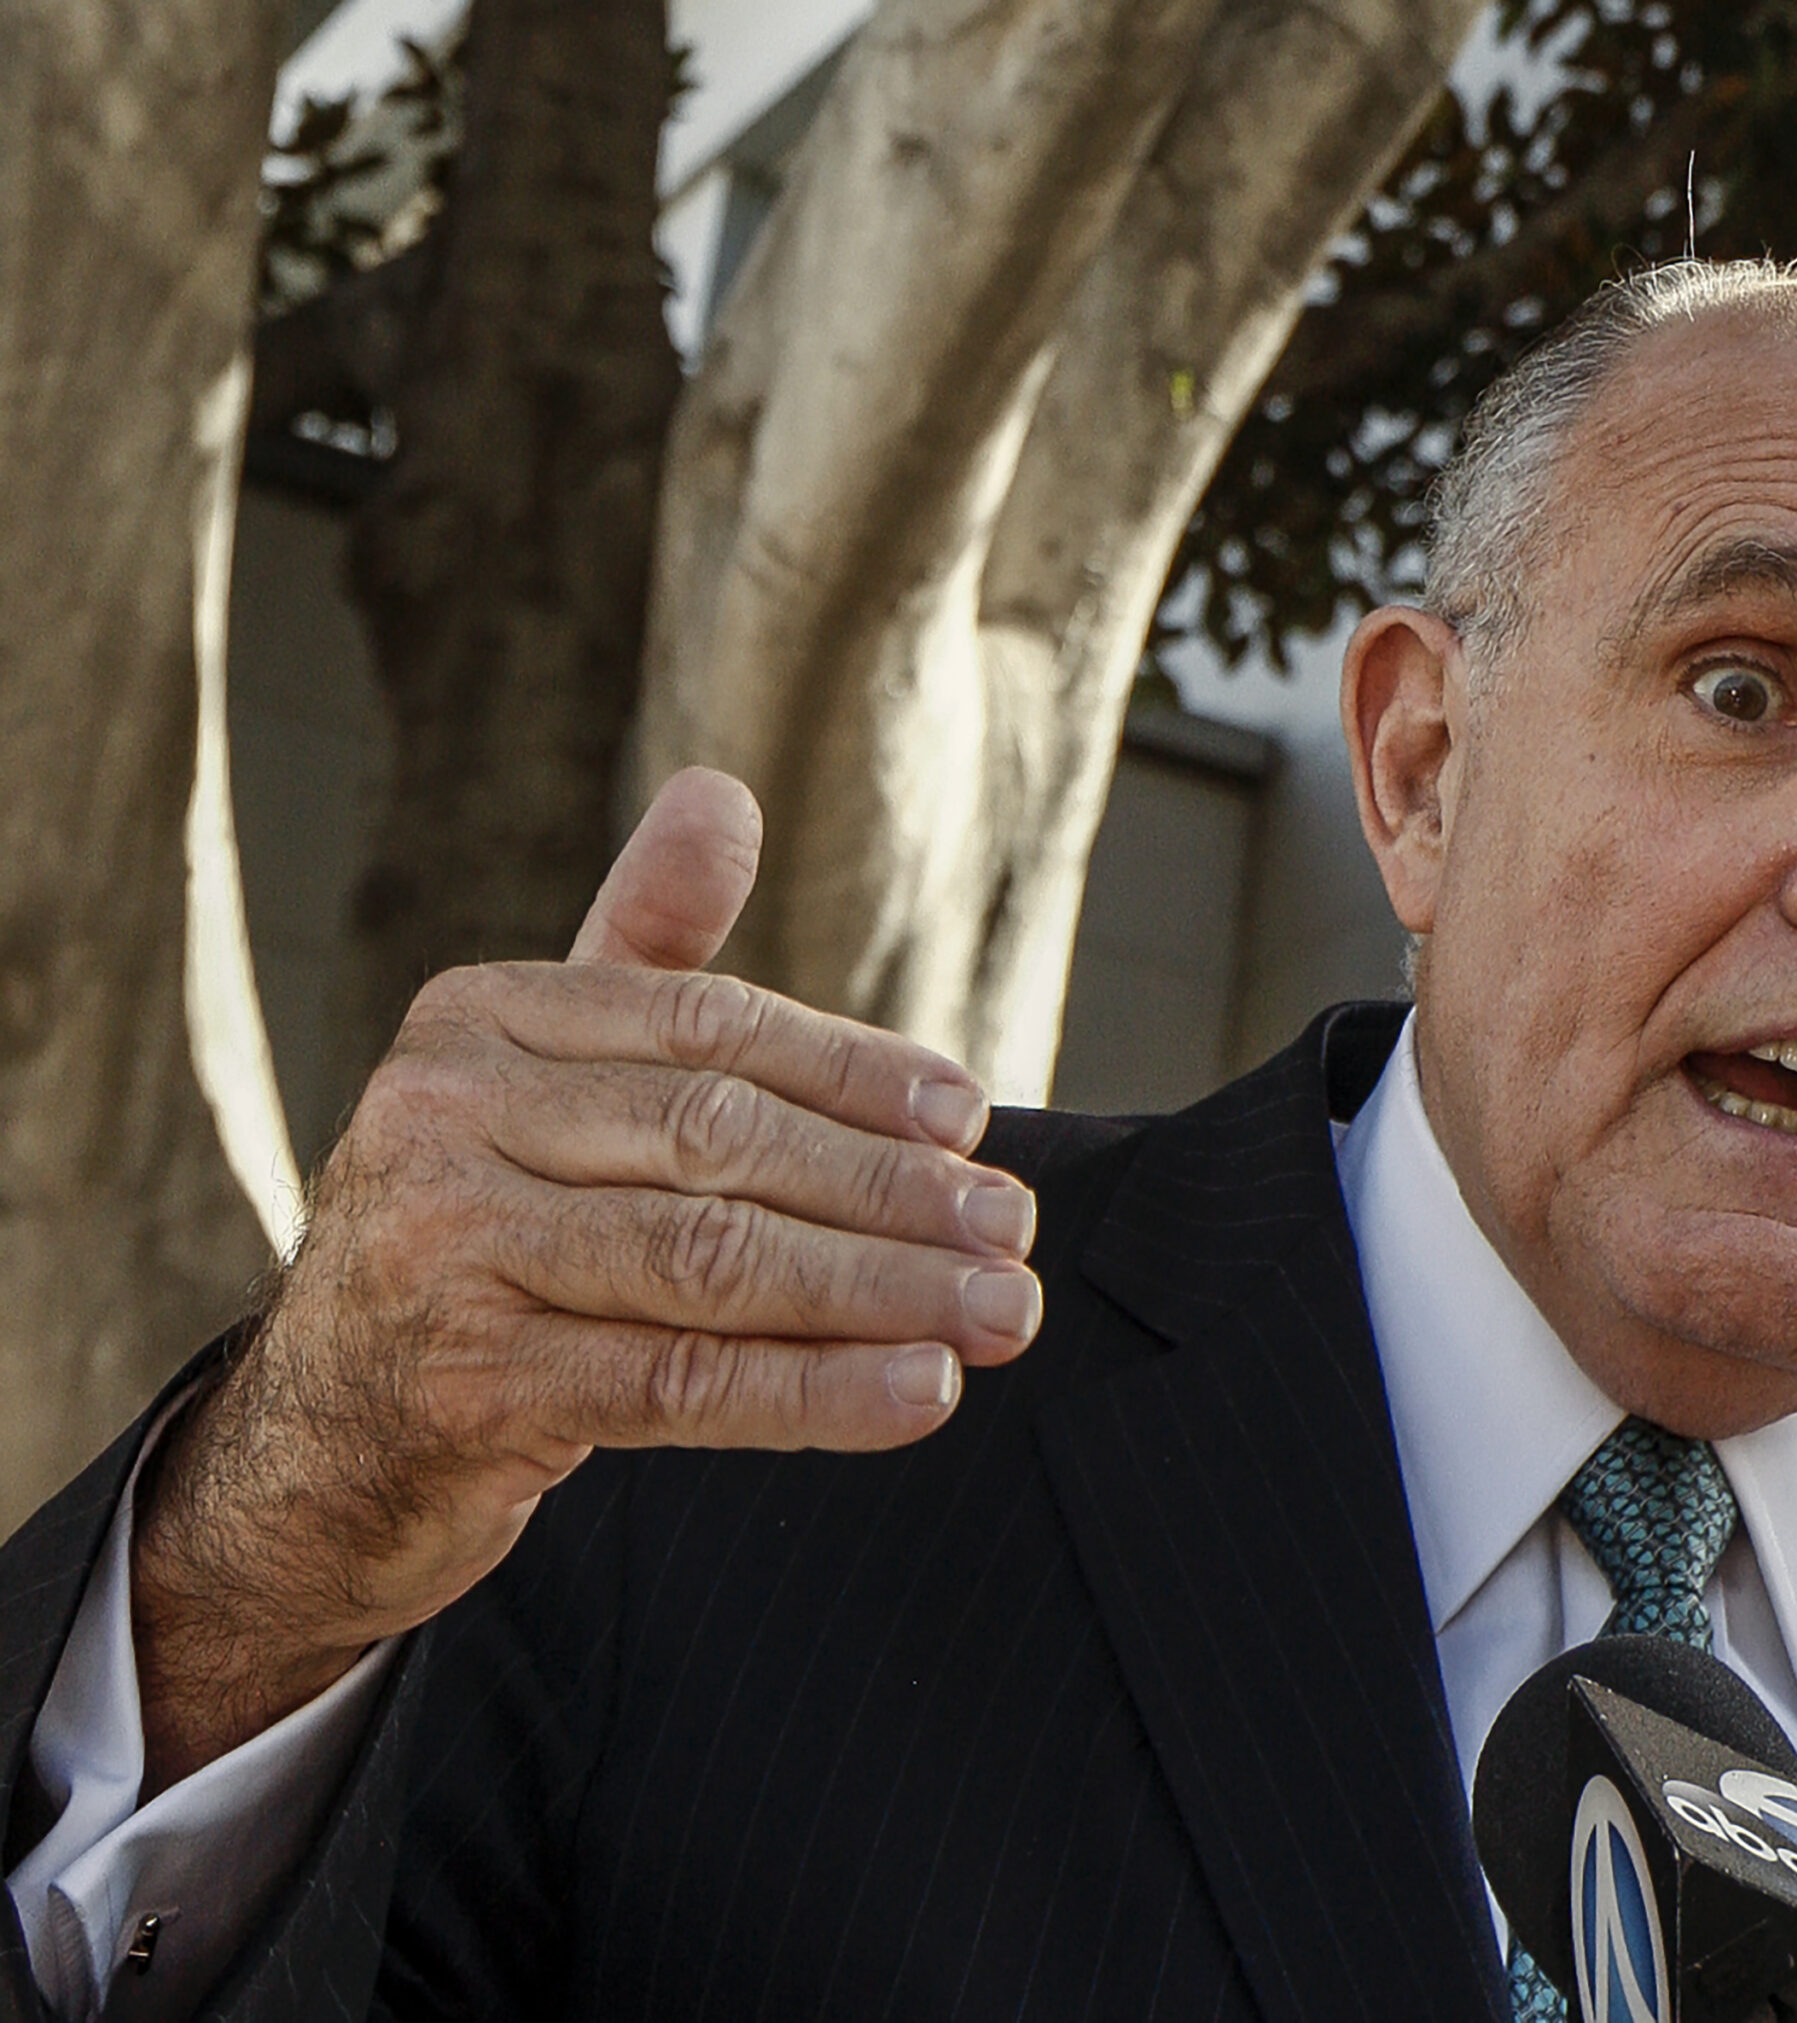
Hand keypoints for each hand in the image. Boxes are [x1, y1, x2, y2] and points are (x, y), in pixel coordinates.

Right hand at [130, 769, 1039, 1789]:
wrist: (333, 1432)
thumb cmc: (483, 1230)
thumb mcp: (546, 1078)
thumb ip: (642, 948)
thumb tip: (723, 792)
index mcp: (479, 1018)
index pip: (708, 1029)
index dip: (854, 1072)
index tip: (972, 1119)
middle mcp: (441, 1116)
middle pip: (721, 1142)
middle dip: (890, 1192)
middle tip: (1015, 1230)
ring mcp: (441, 1252)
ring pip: (712, 1263)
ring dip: (882, 1292)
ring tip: (1004, 1314)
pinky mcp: (467, 1386)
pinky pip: (680, 1385)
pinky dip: (816, 1391)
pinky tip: (922, 1394)